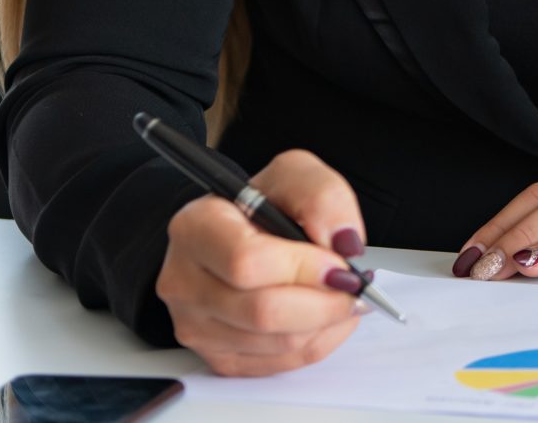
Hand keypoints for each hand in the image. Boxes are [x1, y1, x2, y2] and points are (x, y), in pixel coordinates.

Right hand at [157, 148, 369, 375]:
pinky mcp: (216, 356)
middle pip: (262, 312)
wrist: (236, 234)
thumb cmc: (263, 205)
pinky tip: (324, 315)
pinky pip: (278, 363)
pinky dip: (317, 341)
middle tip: (353, 285)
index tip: (340, 262)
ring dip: (325, 322)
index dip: (303, 268)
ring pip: (275, 343)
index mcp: (196, 227)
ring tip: (342, 294)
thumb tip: (342, 243)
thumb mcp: (296, 175)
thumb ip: (322, 197)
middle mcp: (184, 280)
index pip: (247, 261)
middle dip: (324, 302)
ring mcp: (195, 325)